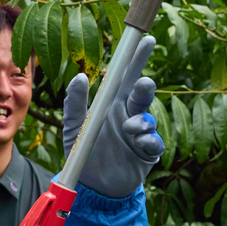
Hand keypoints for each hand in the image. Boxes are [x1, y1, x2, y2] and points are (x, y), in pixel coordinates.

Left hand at [63, 35, 162, 198]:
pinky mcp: (147, 153)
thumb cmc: (82, 151)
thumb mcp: (72, 126)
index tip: (144, 39)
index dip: (135, 58)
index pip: (125, 76)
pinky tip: (141, 143)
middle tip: (143, 83)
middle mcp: (128, 114)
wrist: (90, 185)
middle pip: (141, 92)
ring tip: (129, 128)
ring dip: (140, 121)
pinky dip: (149, 140)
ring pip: (147, 118)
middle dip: (144, 86)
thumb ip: (74, 102)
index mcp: (111, 103)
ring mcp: (140, 133)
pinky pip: (154, 142)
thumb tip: (80, 76)